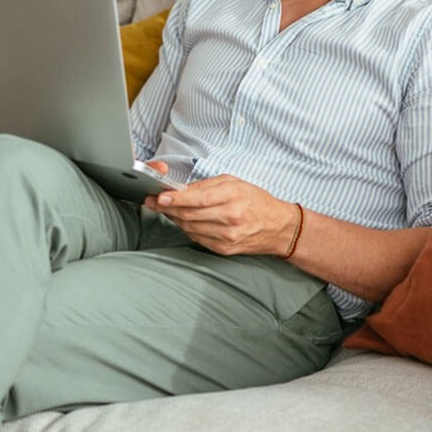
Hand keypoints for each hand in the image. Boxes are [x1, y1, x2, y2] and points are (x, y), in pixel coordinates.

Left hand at [143, 173, 299, 257]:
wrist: (278, 228)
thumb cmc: (256, 201)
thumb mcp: (235, 183)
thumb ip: (207, 186)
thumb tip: (181, 189)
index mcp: (233, 197)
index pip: (197, 199)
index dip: (175, 199)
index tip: (159, 196)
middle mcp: (230, 218)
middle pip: (189, 215)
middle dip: (167, 208)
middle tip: (154, 201)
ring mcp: (226, 236)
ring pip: (189, 227)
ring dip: (175, 218)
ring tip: (167, 209)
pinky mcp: (223, 249)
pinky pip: (196, 238)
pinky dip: (186, 228)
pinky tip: (184, 220)